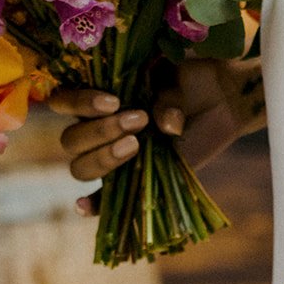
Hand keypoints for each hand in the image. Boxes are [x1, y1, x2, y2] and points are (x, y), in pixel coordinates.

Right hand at [49, 58, 263, 210]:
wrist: (221, 97)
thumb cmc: (191, 79)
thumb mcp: (176, 77)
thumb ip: (166, 97)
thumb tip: (167, 129)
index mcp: (97, 94)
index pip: (63, 102)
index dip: (80, 103)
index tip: (114, 101)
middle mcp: (97, 125)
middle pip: (71, 140)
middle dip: (101, 131)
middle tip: (140, 120)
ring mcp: (112, 153)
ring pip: (81, 166)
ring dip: (103, 158)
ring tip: (137, 145)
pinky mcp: (131, 177)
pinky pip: (103, 195)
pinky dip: (92, 203)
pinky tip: (84, 206)